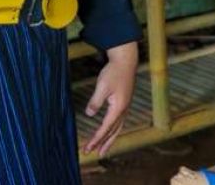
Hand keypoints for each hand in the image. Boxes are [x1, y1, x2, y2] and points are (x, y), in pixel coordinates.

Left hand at [83, 41, 137, 155]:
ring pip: (117, 128)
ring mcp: (125, 107)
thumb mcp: (102, 86)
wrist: (126, 61)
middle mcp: (123, 110)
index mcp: (118, 108)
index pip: (105, 128)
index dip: (96, 139)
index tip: (88, 148)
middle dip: (103, 144)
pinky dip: (113, 131)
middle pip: (113, 132)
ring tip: (103, 150)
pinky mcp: (124, 103)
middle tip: (94, 154)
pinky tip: (109, 132)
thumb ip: (95, 101)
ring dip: (110, 140)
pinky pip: (119, 122)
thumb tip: (89, 114)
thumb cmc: (114, 72)